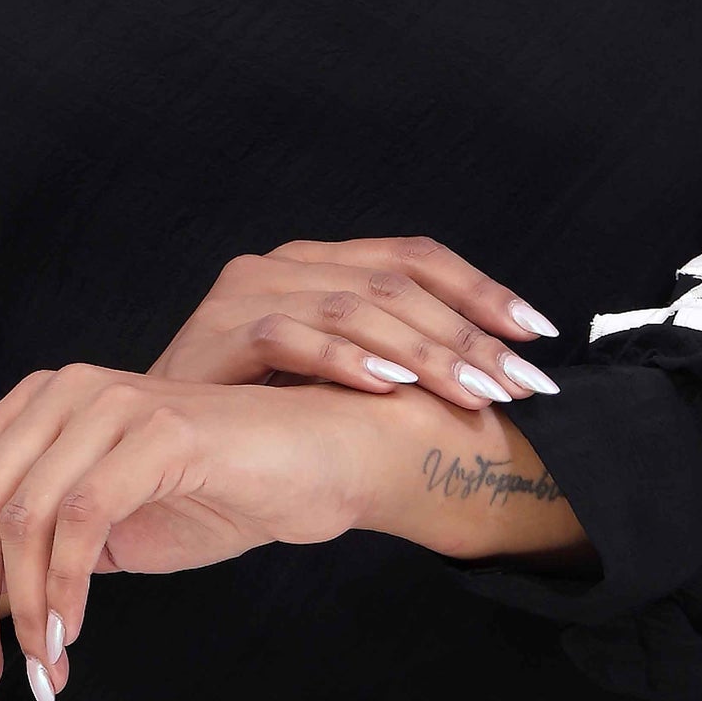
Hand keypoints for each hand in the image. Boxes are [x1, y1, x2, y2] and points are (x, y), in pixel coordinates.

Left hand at [0, 366, 375, 700]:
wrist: (320, 462)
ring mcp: (110, 404)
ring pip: (19, 517)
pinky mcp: (158, 432)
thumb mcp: (98, 533)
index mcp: (38, 406)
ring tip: (36, 676)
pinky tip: (73, 638)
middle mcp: (63, 391)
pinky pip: (81, 521)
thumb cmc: (215, 492)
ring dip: (20, 613)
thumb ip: (22, 548)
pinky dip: (64, 591)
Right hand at [148, 235, 561, 410]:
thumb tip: (502, 369)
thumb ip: (399, 358)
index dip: (482, 290)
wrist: (163, 444)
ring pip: (355, 305)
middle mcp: (288, 263)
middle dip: (468, 336)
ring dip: (422, 352)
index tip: (538, 335)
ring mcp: (249, 290)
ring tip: (472, 392)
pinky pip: (290, 336)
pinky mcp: (218, 328)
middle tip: (519, 385)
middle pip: (397, 283)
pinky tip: (388, 386)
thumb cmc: (264, 418)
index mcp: (322, 263)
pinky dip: (344, 359)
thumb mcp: (344, 380)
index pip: (416, 256)